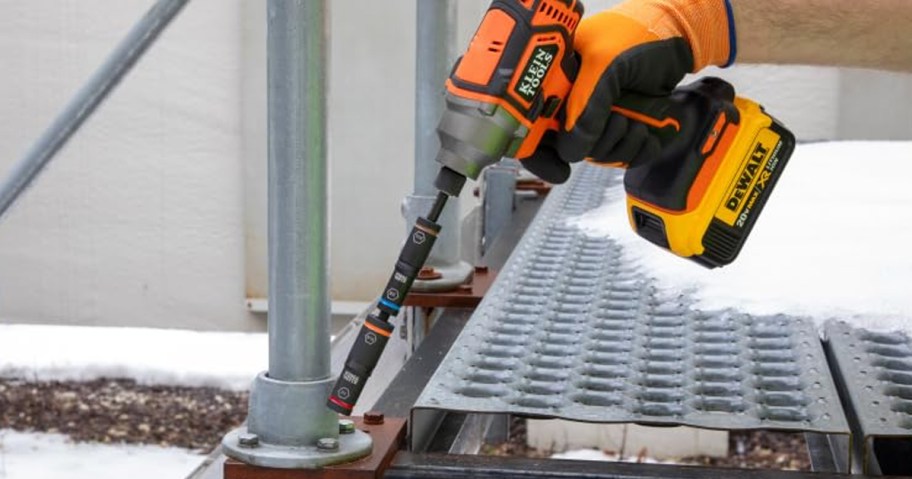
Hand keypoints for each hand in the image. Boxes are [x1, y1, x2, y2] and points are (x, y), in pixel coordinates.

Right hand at [523, 0, 735, 183]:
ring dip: (620, 145)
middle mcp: (572, 102)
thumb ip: (585, 106)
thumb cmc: (637, 35)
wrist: (679, 35)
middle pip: (567, 149)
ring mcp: (598, 117)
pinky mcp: (622, 128)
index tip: (558, 168)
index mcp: (554, 83)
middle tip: (614, 122)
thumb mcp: (604, 62)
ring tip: (634, 120)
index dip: (539, 153)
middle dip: (594, 145)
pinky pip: (623, 156)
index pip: (531, 126)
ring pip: (597, 155)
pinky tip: (645, 131)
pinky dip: (637, 150)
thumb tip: (570, 150)